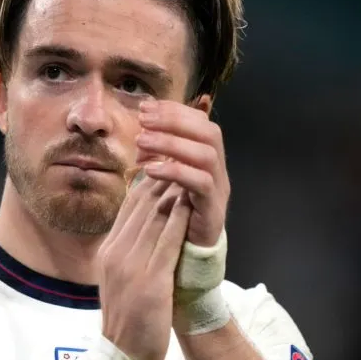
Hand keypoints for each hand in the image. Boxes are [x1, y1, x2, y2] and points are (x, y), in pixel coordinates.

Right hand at [98, 177, 192, 359]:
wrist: (121, 357)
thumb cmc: (125, 320)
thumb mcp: (117, 279)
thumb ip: (126, 250)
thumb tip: (142, 225)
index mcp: (109, 252)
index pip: (128, 207)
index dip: (148, 182)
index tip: (166, 164)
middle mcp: (116, 253)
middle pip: (140, 205)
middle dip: (162, 177)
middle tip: (180, 154)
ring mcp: (132, 266)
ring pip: (153, 217)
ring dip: (172, 190)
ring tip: (189, 169)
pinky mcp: (150, 281)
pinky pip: (167, 241)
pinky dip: (179, 218)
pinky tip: (191, 203)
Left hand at [135, 100, 229, 246]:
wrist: (187, 253)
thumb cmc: (172, 212)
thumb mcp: (164, 177)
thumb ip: (160, 153)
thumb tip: (143, 123)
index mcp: (207, 157)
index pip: (200, 122)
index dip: (174, 111)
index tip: (146, 107)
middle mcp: (218, 169)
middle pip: (208, 133)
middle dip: (174, 122)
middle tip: (143, 121)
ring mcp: (219, 188)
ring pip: (206, 154)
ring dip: (171, 143)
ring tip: (141, 142)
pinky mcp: (213, 208)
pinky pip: (200, 182)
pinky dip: (174, 171)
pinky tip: (149, 169)